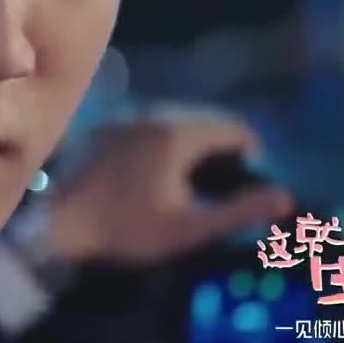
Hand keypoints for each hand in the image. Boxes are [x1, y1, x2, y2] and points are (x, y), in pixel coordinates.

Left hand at [46, 104, 294, 266]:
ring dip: (191, 146)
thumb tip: (285, 197)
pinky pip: (147, 127)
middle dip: (221, 151)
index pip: (237, 129)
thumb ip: (240, 211)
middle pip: (207, 121)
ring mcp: (125, 117)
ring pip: (176, 122)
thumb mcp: (189, 228)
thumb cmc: (127, 229)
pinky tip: (151, 177)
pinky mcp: (103, 127)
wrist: (58, 225)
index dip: (253, 157)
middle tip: (218, 189)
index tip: (248, 187)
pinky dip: (160, 145)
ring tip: (187, 185)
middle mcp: (153, 113)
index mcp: (179, 133)